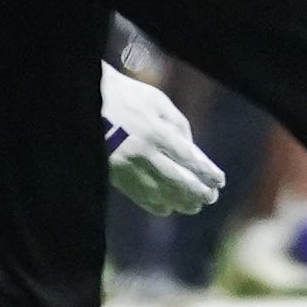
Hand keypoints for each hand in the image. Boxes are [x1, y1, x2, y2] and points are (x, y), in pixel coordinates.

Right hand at [100, 67, 226, 216]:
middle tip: (211, 198)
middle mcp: (143, 152)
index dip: (206, 172)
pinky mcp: (113, 174)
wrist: (86, 102)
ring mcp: (126, 166)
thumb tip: (192, 149)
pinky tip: (168, 209)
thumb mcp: (157, 102)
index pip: (189, 159)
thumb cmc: (127, 97)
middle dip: (198, 191)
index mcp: (156, 132)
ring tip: (195, 206)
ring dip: (180, 202)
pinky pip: (137, 195)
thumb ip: (178, 124)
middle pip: (177, 179)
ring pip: (158, 192)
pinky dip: (154, 204)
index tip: (220, 181)